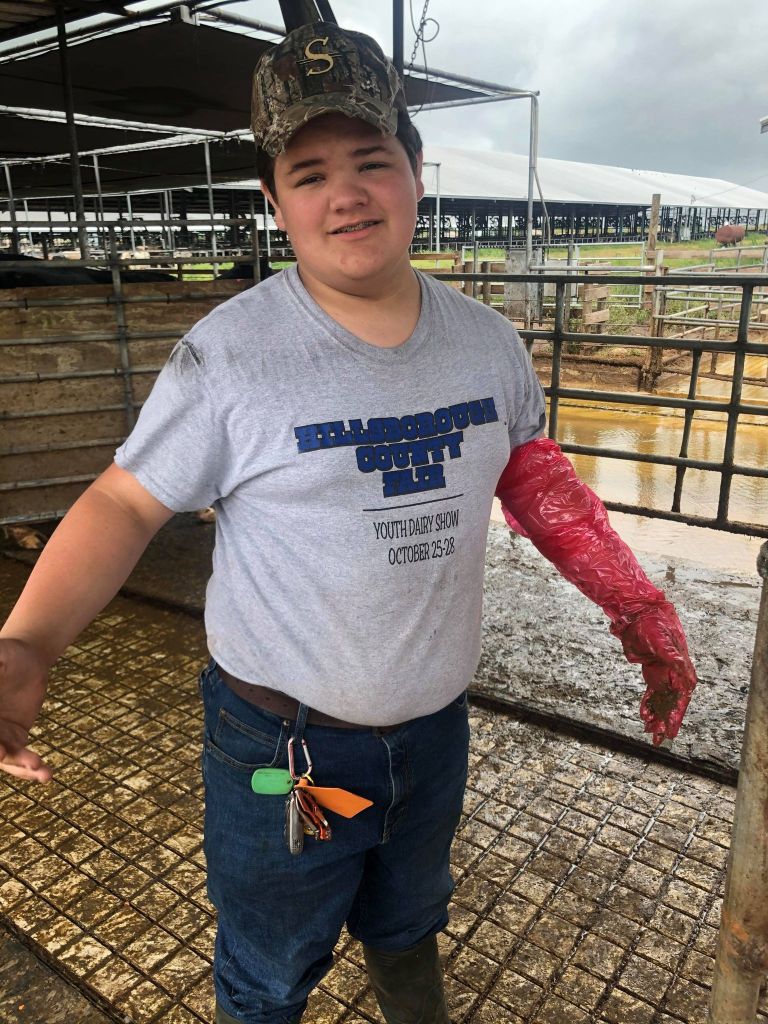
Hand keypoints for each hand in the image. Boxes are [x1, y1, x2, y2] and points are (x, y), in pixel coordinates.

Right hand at [0, 638, 51, 781]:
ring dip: (20, 766)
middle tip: (2, 754)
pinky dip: (32, 768)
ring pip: (5, 758)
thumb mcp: (0, 653)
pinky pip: (22, 758)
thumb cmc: (8, 653)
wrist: (29, 660)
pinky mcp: (15, 740)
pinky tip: (45, 775)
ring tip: (38, 766)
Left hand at [611, 603, 697, 745]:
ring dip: (656, 717)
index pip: (681, 698)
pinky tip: (644, 716)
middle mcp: (676, 676)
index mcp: (682, 670)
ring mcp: (664, 676)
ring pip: (662, 702)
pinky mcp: (653, 675)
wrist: (640, 617)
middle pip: (672, 704)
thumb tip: (680, 663)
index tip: (670, 731)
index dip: (676, 716)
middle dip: (665, 722)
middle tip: (657, 739)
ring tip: (649, 733)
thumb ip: (669, 654)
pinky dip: (648, 706)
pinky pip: (652, 695)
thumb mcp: (659, 640)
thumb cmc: (653, 626)